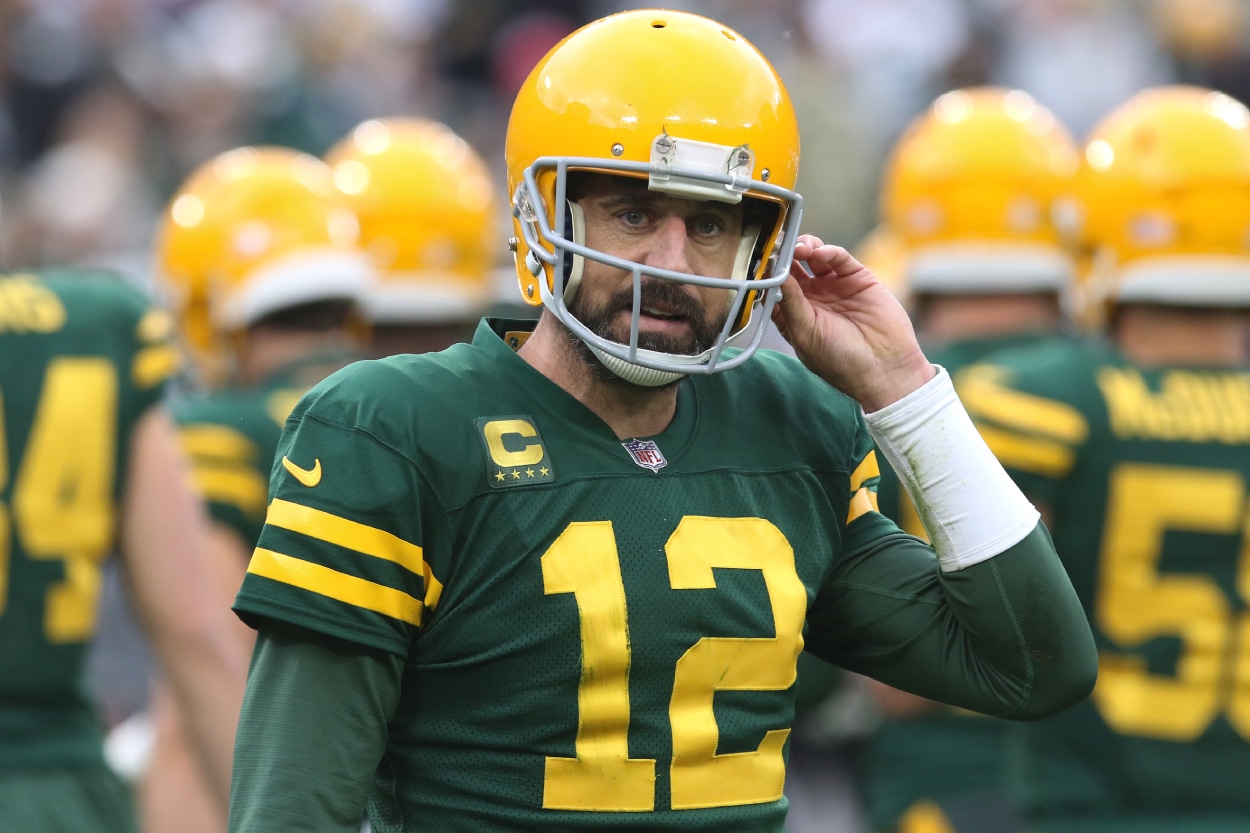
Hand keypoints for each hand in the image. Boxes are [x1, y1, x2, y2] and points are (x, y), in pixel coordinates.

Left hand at [770, 234, 932, 410]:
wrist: (884, 368)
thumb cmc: (840, 361)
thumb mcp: (806, 334)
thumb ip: (790, 303)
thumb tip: (774, 276)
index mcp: (795, 314)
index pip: (775, 287)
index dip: (767, 273)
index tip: (761, 261)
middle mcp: (813, 298)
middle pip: (792, 266)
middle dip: (784, 254)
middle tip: (778, 246)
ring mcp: (834, 286)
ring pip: (813, 256)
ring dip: (803, 247)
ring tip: (800, 249)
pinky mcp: (857, 278)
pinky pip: (838, 257)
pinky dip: (828, 251)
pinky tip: (819, 253)